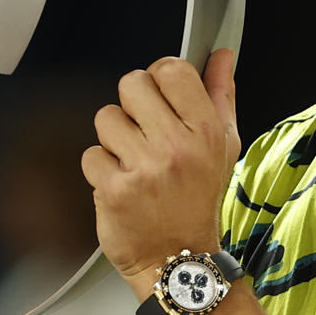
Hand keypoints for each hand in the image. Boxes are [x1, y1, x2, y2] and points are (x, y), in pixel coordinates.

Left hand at [81, 49, 239, 296]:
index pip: (171, 69)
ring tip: (134, 162)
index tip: (160, 98)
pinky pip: (91, 154)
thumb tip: (222, 54)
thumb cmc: (198, 200)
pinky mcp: (112, 189)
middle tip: (144, 132)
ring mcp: (143, 169)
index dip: (159, 78)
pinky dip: (101, 169)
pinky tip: (122, 184)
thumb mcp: (223, 147)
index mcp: (205, 131)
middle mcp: (176, 147)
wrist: (178, 260)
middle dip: (133, 105)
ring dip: (114, 139)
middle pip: (132, 84)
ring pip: (106, 117)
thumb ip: (221, 95)